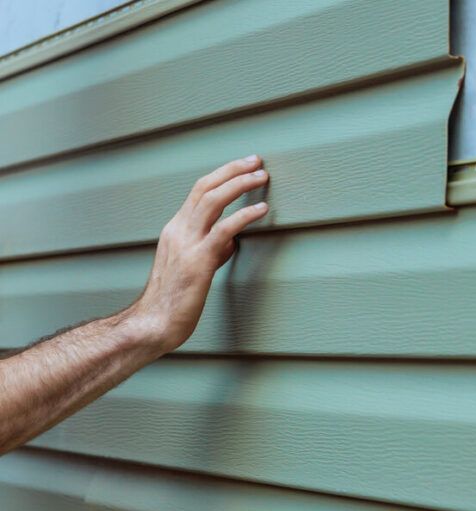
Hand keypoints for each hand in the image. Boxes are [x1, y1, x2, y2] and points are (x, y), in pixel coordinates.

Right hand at [129, 155, 269, 353]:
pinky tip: (263, 209)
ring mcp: (186, 244)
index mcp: (175, 230)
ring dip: (240, 184)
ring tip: (262, 176)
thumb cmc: (174, 301)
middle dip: (232, 170)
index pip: (199, 191)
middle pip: (205, 187)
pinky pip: (224, 230)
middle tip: (256, 161)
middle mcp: (178, 230)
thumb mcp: (194, 268)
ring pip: (212, 201)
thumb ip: (212, 250)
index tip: (244, 166)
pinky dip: (245, 215)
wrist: (153, 324)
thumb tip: (231, 240)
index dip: (223, 175)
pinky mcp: (198, 261)